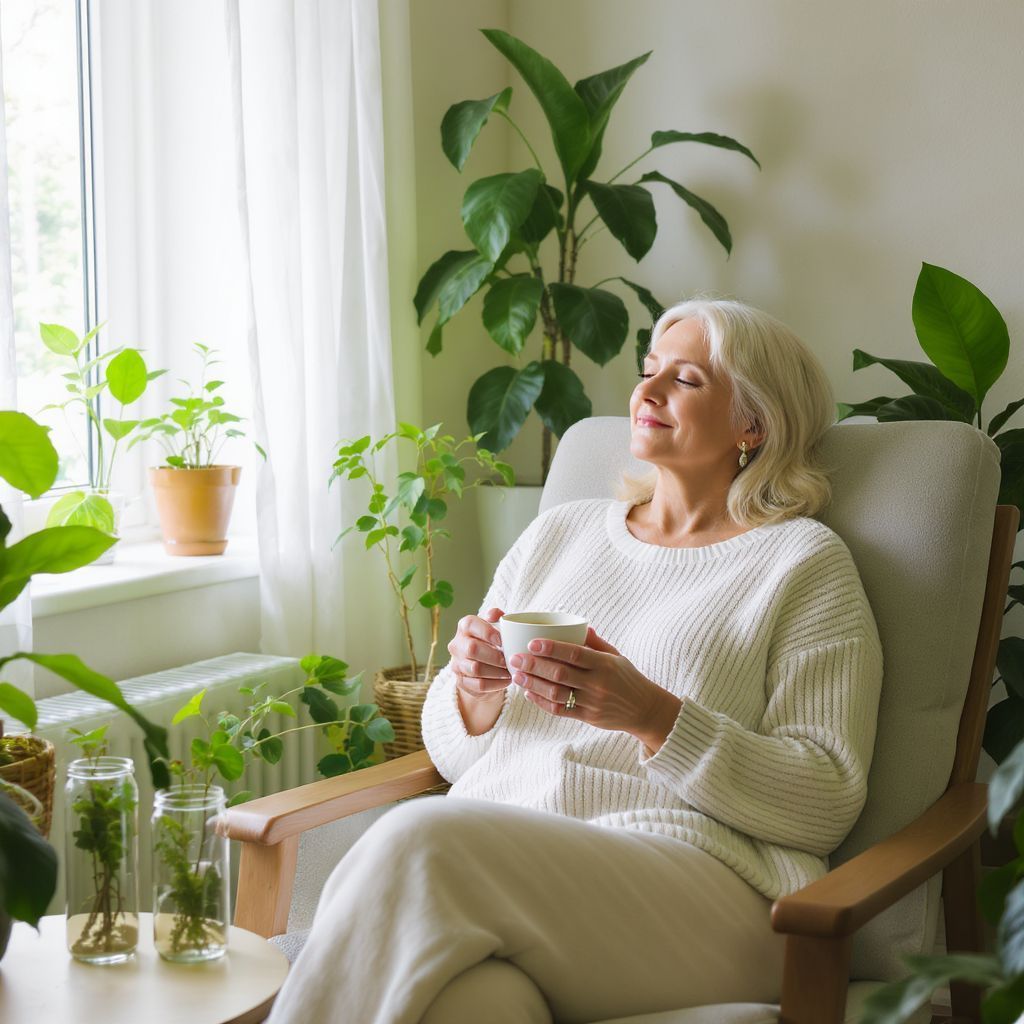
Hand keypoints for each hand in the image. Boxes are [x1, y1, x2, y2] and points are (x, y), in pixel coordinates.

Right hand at [447, 608, 510, 703]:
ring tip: (510, 671)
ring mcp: (457, 664)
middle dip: (494, 655)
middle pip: (472, 649)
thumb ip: (497, 617)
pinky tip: (506, 681)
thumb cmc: (492, 641)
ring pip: (475, 669)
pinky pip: (479, 685)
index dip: (487, 632)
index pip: (470, 624)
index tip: (503, 640)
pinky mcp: (461, 681)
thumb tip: (497, 615)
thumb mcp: (495, 626)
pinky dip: (496, 684)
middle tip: (510, 659)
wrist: (483, 666)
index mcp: (464, 626)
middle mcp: (457, 644)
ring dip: (496, 671)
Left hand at [509, 627, 681, 752]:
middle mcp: (598, 683)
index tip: (532, 642)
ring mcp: (592, 702)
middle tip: (514, 658)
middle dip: (534, 665)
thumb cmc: (628, 678)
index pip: (574, 653)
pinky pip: (561, 710)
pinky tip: (529, 693)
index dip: (551, 648)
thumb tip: (579, 626)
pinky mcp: (588, 718)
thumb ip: (596, 643)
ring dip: (534, 684)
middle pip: (560, 674)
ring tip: (517, 675)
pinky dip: (542, 702)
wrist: (645, 710)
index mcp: (604, 664)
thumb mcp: (617, 657)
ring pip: (557, 693)